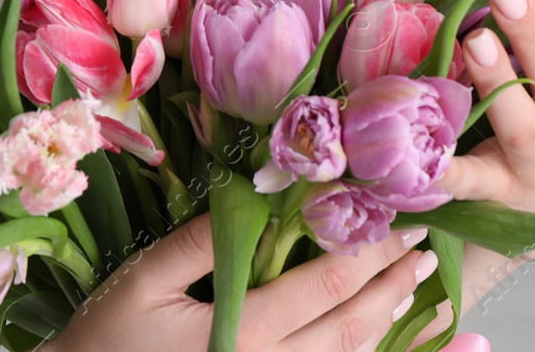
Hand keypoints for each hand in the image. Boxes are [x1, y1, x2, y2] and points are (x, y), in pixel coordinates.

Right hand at [45, 213, 491, 351]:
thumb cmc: (104, 340)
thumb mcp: (141, 282)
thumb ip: (199, 243)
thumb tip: (255, 196)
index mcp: (241, 333)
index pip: (326, 286)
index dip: (370, 251)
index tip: (401, 222)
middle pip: (351, 329)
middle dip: (393, 288)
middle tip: (428, 253)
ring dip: (395, 335)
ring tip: (431, 306)